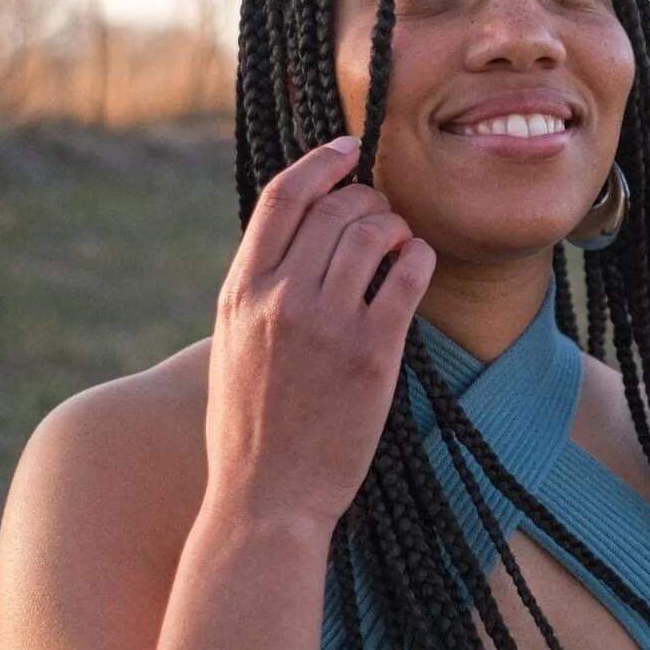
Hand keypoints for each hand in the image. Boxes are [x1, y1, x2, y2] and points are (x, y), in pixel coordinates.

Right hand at [204, 136, 435, 529]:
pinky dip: (418, 257)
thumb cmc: (249, 427)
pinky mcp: (372, 353)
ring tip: (399, 239)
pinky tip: (416, 263)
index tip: (346, 150)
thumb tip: (295, 238)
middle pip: (334, 207)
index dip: (319, 163)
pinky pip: (407, 275)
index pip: (282, 198)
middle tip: (381, 212)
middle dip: (366, 197)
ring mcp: (327, 324)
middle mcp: (279, 299)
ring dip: (394, 224)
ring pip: (373, 232)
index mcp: (239, 293)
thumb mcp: (231, 345)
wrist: (266, 498)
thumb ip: (257, 290)